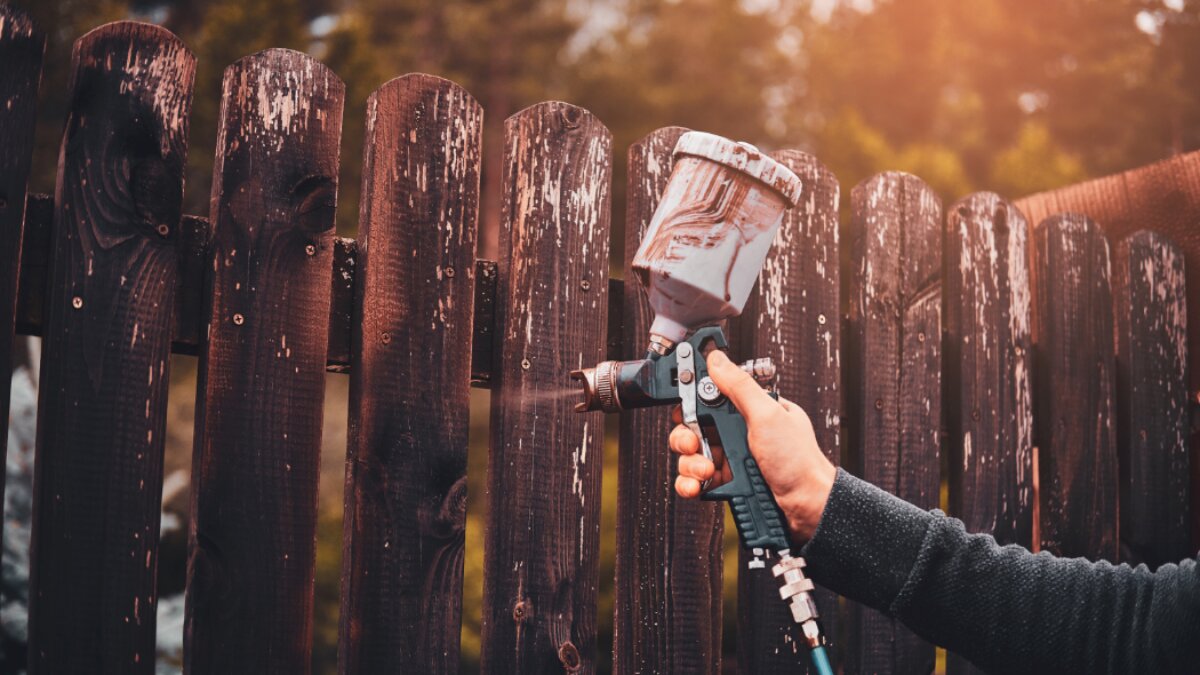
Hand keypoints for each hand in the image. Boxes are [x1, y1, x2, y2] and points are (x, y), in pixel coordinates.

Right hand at [669, 349, 836, 542]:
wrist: (807, 507)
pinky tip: (697, 485)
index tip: (683, 411)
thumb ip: (740, 387)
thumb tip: (718, 359)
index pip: (710, 399)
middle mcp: (739, 433)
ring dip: (690, 464)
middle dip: (687, 438)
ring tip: (706, 471)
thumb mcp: (768, 415)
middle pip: (694, 428)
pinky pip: (696, 480)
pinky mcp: (727, 483)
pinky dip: (691, 483)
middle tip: (694, 445)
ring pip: (692, 456)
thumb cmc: (799, 462)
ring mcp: (732, 459)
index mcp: (751, 410)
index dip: (692, 404)